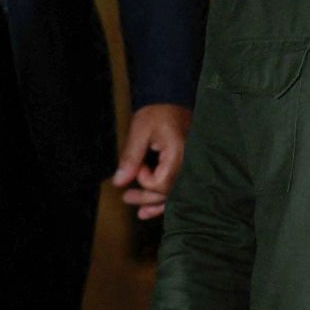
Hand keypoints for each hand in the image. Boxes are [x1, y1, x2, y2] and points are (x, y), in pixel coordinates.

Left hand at [111, 103, 191, 219]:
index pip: (160, 183)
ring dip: (155, 203)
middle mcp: (189, 163)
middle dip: (146, 197)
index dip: (144, 179)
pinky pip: (179, 188)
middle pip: (168, 193)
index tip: (137, 165)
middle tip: (127, 197)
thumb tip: (119, 182)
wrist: (171, 99)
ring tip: (140, 211)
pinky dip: (165, 199)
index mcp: (178, 153)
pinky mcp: (188, 166)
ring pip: (174, 194)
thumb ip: (130, 157)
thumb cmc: (157, 112)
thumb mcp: (139, 131)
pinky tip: (153, 209)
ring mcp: (190, 166)